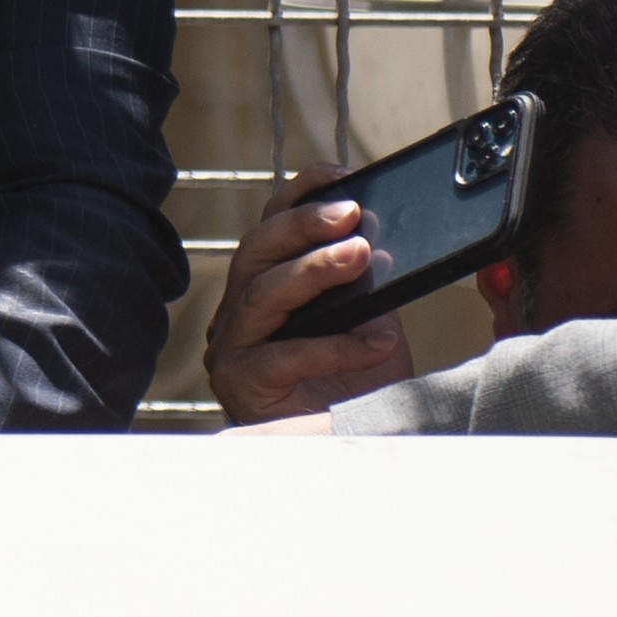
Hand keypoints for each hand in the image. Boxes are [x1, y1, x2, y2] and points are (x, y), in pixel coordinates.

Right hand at [206, 165, 413, 424]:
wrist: (346, 442)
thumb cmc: (354, 383)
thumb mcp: (371, 320)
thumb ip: (367, 285)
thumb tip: (383, 242)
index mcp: (264, 285)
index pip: (270, 225)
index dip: (301, 194)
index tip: (343, 174)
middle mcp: (239, 311)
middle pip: (256, 250)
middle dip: (303, 225)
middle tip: (351, 214)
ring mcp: (233, 346)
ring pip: (261, 293)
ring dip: (312, 270)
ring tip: (360, 256)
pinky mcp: (241, 383)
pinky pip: (283, 355)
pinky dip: (333, 345)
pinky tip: (376, 341)